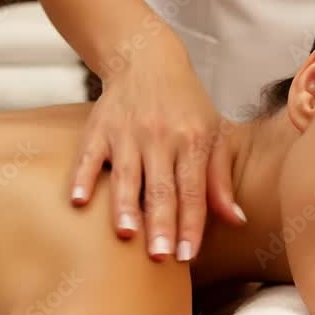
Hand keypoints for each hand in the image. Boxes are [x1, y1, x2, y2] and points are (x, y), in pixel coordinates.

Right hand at [69, 37, 245, 261]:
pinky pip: (88, 155)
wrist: (146, 58)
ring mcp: (127, 132)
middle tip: (161, 257)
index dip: (191, 225)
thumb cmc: (185, 104)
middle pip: (162, 187)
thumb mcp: (212, 133)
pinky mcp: (99, 127)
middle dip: (162, 223)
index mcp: (193, 140)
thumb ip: (220, 179)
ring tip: (126, 235)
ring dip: (125, 205)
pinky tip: (78, 201)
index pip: (193, 191)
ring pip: (127, 175)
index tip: (188, 256)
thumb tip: (236, 220)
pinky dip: (82, 177)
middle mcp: (161, 136)